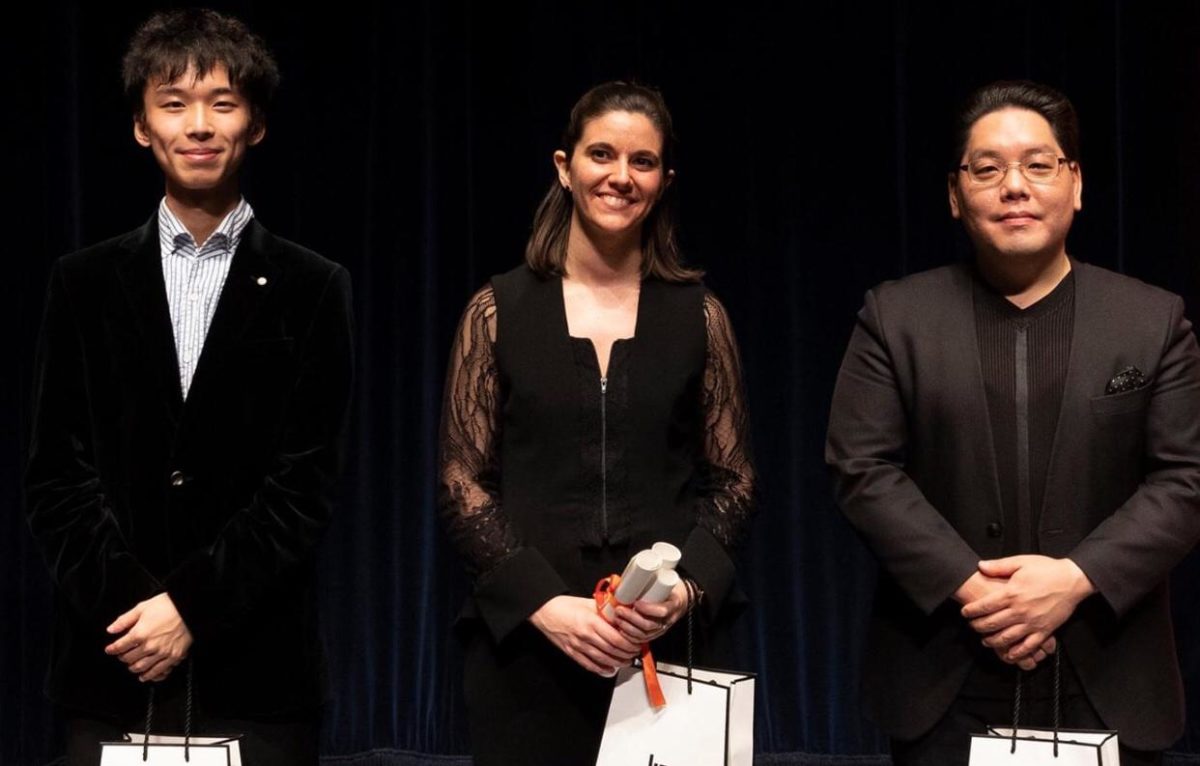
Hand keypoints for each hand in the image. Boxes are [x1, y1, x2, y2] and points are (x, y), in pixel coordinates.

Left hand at [105, 593, 192, 681]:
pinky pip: (160, 671)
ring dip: (134, 669)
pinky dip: (151, 676)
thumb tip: (111, 629)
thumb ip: (125, 620)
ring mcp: (162, 653)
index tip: (110, 649)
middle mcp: (150, 646)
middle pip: (129, 659)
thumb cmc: (169, 605)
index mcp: (140, 633)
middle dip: (123, 658)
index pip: (119, 647)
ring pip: (142, 668)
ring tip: (133, 667)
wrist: (190, 608)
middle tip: (123, 656)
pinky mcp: (174, 656)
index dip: (112, 649)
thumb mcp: (143, 607)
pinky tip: (147, 676)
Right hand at [529, 596, 641, 676]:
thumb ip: (605, 608)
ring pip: (602, 660)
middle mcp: (585, 635)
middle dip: (626, 654)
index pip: (616, 638)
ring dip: (617, 663)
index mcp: (591, 621)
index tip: (635, 643)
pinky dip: (601, 669)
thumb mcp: (588, 602)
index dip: (629, 644)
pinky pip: (588, 664)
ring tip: (625, 662)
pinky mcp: (571, 652)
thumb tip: (620, 610)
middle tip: (634, 653)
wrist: (544, 611)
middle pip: (611, 651)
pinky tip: (609, 670)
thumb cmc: (563, 605)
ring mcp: (578, 646)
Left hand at [613, 581, 688, 642]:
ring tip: (617, 618)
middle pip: (650, 624)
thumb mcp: (665, 580)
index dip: (648, 609)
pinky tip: (622, 631)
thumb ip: (648, 579)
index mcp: (673, 604)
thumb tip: (624, 579)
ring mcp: (662, 628)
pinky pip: (644, 640)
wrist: (678, 600)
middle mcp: (668, 619)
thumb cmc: (669, 588)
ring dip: (628, 628)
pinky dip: (631, 637)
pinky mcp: (656, 633)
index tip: (636, 603)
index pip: (663, 611)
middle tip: (620, 610)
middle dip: (632, 618)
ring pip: (645, 634)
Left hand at [960, 556, 1093, 662]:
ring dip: (993, 641)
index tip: (964, 612)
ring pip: (1007, 637)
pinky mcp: (1045, 630)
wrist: (1072, 580)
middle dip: (978, 627)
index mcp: (1012, 593)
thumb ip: (999, 566)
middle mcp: (1020, 610)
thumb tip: (980, 566)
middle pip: (992, 623)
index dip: (971, 610)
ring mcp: (1032, 622)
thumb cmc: (1047, 570)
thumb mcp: (1021, 562)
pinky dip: (1017, 652)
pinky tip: (1009, 654)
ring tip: (985, 641)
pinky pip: (1029, 646)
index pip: (984, 606)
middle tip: (972, 627)